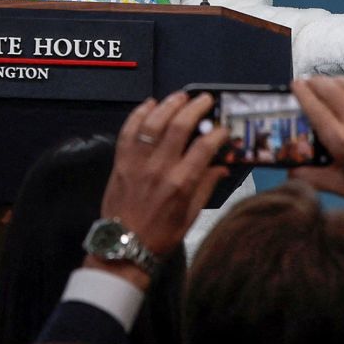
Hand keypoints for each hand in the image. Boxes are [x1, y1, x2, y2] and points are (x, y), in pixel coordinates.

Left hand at [93, 93, 229, 284]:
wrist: (124, 246)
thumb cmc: (161, 235)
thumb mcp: (191, 216)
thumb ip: (206, 187)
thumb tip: (222, 167)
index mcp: (181, 183)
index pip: (204, 147)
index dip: (217, 133)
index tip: (223, 128)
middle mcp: (159, 168)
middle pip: (179, 126)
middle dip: (195, 108)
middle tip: (205, 99)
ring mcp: (137, 162)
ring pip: (153, 122)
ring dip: (169, 105)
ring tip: (181, 96)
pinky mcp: (120, 161)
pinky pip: (129, 130)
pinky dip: (139, 114)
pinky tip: (150, 105)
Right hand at [290, 77, 343, 232]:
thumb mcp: (338, 186)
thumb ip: (310, 176)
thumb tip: (288, 172)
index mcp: (340, 140)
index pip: (314, 105)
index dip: (301, 91)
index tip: (295, 85)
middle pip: (330, 89)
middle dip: (316, 82)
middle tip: (309, 82)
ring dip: (337, 80)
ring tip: (329, 82)